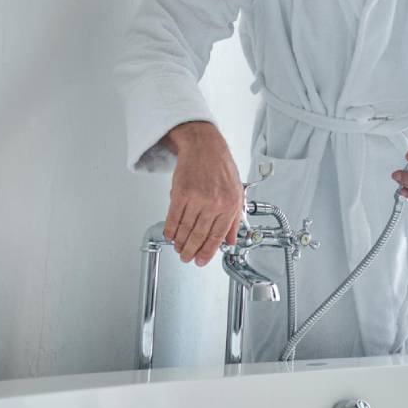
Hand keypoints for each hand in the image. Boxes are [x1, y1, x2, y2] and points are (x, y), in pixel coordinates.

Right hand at [160, 121, 242, 265]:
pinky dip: (170, 230)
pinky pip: (173, 218)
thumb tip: (231, 240)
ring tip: (179, 248)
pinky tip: (170, 236)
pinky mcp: (181, 193)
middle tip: (186, 257)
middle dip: (191, 251)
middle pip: (200, 235)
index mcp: (230, 205)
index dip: (208, 252)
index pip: (218, 236)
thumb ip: (234, 218)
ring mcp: (197, 199)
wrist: (204, 147)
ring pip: (186, 229)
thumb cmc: (220, 167)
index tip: (201, 260)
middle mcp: (214, 203)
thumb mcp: (236, 192)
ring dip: (180, 243)